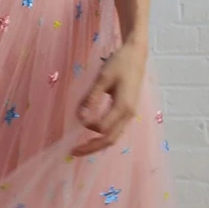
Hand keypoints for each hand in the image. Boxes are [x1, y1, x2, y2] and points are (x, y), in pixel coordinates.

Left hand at [71, 42, 146, 156]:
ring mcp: (129, 114)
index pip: (103, 128)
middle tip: (72, 152)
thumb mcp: (102, 78)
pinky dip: (103, 136)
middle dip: (91, 148)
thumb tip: (79, 118)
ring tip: (80, 148)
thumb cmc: (120, 64)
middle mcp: (128, 115)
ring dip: (97, 144)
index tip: (77, 118)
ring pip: (114, 137)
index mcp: (123, 107)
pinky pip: (115, 129)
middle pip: (110, 139)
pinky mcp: (127, 111)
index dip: (88, 127)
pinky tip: (91, 135)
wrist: (136, 55)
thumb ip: (91, 98)